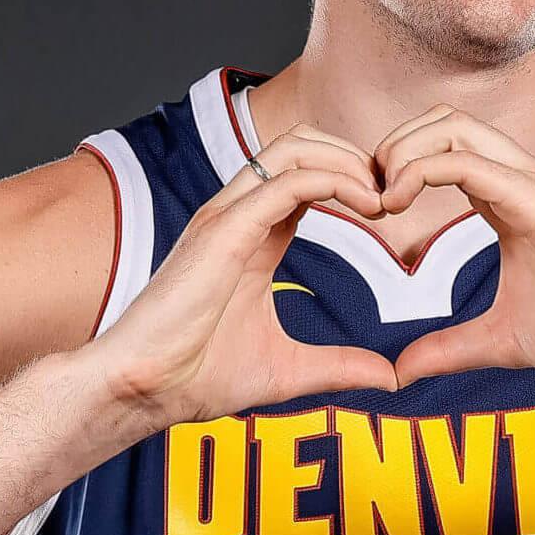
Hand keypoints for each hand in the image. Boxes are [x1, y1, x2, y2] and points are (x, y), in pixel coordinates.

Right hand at [82, 123, 400, 426]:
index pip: (304, 176)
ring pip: (293, 148)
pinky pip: (285, 181)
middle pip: (300, 144)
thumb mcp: (287, 370)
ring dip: (346, 161)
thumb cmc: (194, 376)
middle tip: (392, 193)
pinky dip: (333, 181)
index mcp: (250, 236)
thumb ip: (340, 366)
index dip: (351, 180)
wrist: (142, 390)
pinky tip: (366, 207)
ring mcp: (227, 217)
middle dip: (353, 156)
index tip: (389, 211)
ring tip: (381, 196)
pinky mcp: (224, 231)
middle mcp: (236, 215)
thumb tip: (390, 378)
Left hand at [370, 104, 534, 387]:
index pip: (445, 146)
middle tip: (367, 199)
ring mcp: (533, 181)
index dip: (399, 166)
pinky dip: (419, 170)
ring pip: (451, 125)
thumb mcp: (498, 341)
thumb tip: (401, 372)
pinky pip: (465, 161)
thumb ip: (448, 349)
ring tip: (379, 200)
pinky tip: (395, 206)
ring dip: (401, 152)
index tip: (370, 213)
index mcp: (512, 198)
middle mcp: (522, 177)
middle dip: (393, 147)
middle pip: (442, 120)